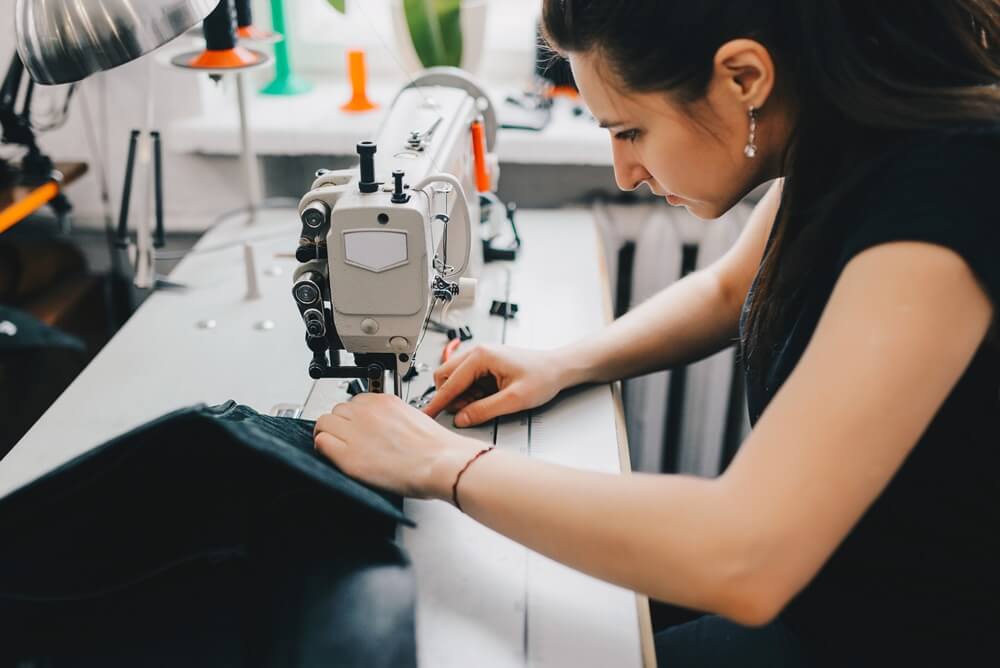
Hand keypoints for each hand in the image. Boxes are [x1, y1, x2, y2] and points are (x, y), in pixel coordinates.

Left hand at [314, 393, 480, 498]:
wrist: (442, 463)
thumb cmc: (436, 449)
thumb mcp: (413, 419)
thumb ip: (393, 417)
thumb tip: (383, 425)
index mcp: (384, 401)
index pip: (355, 402)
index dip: (354, 417)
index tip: (357, 427)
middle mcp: (367, 412)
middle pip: (337, 410)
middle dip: (341, 424)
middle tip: (348, 439)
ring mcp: (355, 431)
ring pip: (324, 422)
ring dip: (330, 433)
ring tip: (340, 447)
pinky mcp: (348, 453)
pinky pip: (321, 442)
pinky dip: (324, 448)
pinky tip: (334, 456)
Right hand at [422, 345, 570, 426]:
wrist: (558, 368)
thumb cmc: (543, 377)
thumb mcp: (513, 400)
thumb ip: (484, 410)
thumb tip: (461, 419)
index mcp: (481, 356)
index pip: (450, 383)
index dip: (437, 402)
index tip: (426, 415)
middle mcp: (477, 352)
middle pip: (445, 376)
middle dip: (451, 397)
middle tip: (468, 410)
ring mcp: (481, 357)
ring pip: (454, 378)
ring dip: (462, 395)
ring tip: (485, 403)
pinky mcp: (485, 364)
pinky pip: (466, 380)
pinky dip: (470, 392)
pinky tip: (487, 398)